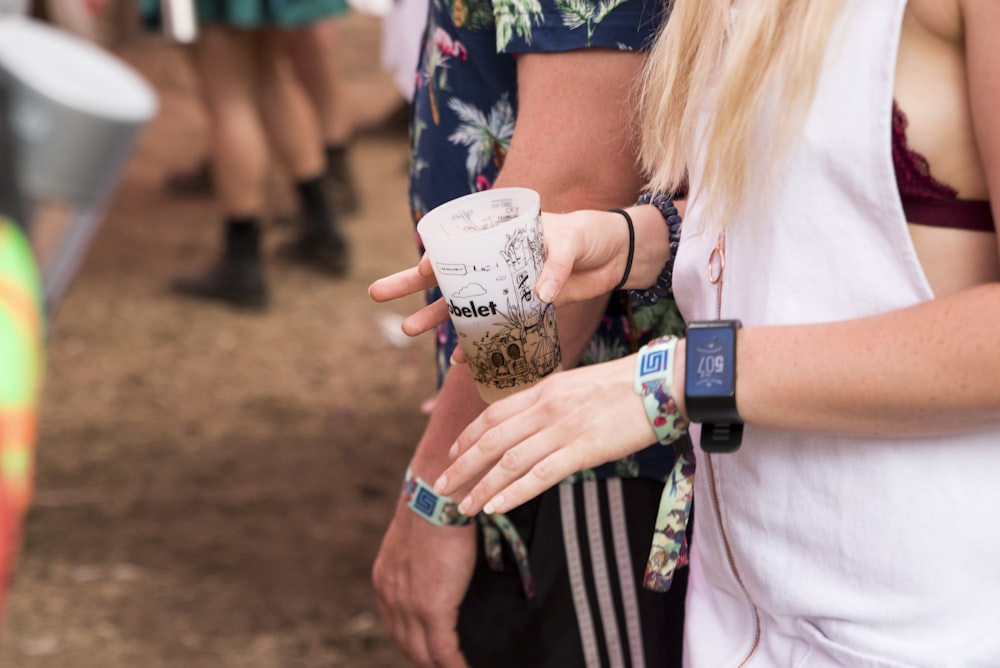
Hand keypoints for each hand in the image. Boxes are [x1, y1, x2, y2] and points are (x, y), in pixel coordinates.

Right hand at [368, 209, 638, 338]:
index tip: (421, 271)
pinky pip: (491, 327)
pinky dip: (477, 343)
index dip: (435, 257)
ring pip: (461, 304)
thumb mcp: (572, 240)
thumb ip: (555, 264)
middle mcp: (494, 260)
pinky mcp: (521, 309)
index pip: (457, 243)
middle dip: (409, 285)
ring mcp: (505, 286)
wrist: (618, 255)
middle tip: (377, 295)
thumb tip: (541, 292)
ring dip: (436, 318)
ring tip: (407, 331)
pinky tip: (462, 359)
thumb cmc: (591, 234)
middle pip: (445, 273)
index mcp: (499, 234)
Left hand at [372, 502, 475, 667]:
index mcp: (386, 580)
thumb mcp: (416, 538)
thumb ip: (419, 559)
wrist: (436, 498)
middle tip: (442, 665)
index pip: (395, 624)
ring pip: (423, 653)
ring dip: (438, 666)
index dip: (411, 642)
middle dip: (424, 659)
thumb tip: (436, 564)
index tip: (425, 650)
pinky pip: (444, 651)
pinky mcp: (432, 609)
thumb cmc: (435, 508)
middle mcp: (392, 597)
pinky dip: (454, 665)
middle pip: (406, 644)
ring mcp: (410, 606)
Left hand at [434, 355, 658, 515]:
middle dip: (463, 465)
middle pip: (491, 440)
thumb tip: (532, 422)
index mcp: (543, 389)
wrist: (661, 382)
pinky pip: (540, 475)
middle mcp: (545, 407)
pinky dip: (514, 492)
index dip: (469, 436)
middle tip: (441, 486)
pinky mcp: (583, 449)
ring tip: (464, 507)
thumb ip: (551, 403)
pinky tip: (496, 506)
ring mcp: (563, 428)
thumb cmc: (625, 385)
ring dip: (482, 486)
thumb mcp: (577, 385)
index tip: (453, 453)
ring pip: (509, 461)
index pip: (493, 415)